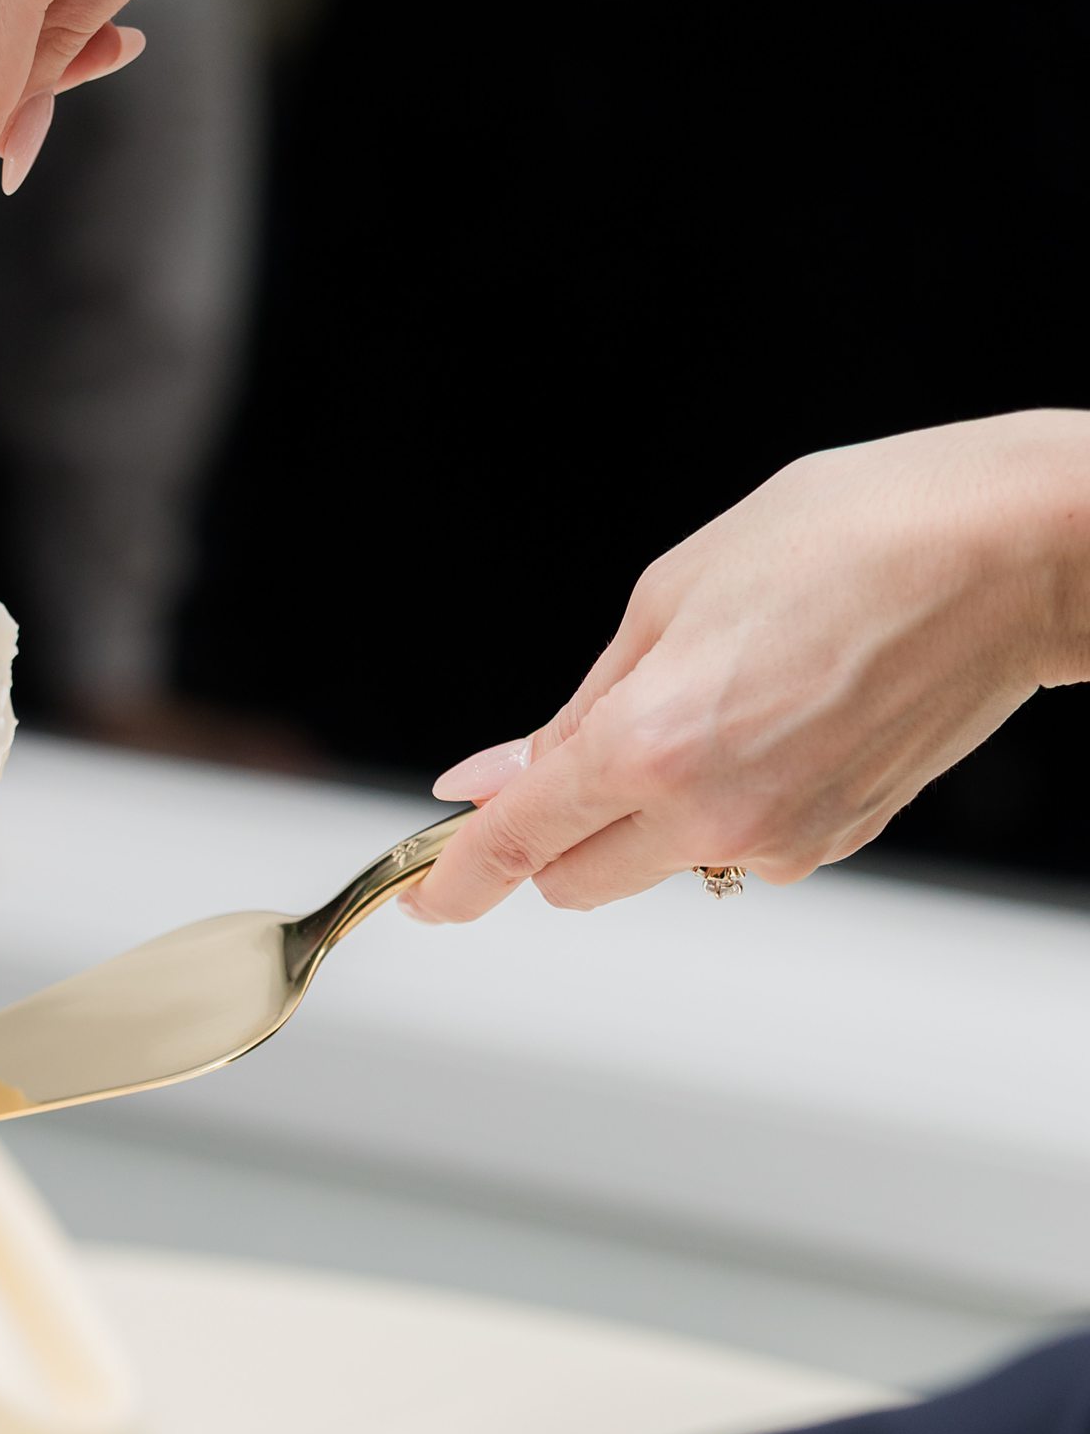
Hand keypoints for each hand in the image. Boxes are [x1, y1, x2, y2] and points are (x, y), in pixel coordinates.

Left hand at [414, 413, 1089, 922]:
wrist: (1009, 553)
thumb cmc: (854, 536)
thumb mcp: (672, 596)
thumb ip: (573, 709)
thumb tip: (493, 779)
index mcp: (651, 745)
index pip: (516, 846)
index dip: (454, 880)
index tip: (423, 897)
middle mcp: (710, 815)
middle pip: (574, 882)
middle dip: (550, 839)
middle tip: (572, 760)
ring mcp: (777, 841)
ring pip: (657, 864)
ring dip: (648, 813)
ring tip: (722, 697)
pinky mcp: (832, 843)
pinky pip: (734, 847)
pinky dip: (721, 805)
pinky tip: (776, 719)